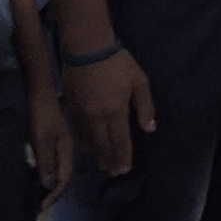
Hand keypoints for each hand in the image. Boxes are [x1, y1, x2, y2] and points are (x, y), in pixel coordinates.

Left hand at [23, 72, 73, 200]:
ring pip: (57, 169)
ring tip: (37, 194)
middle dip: (52, 193)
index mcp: (66, 149)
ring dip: (48, 184)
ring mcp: (58, 143)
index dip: (53, 195)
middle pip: (63, 176)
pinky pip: (50, 161)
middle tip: (39, 205)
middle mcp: (65, 148)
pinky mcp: (50, 139)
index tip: (40, 207)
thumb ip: (46, 160)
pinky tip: (36, 174)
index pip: (64, 179)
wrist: (38, 89)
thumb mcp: (40, 137)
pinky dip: (44, 172)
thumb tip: (49, 185)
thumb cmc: (39, 112)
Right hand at [63, 48, 157, 180]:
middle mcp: (97, 115)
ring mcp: (82, 112)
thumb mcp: (139, 81)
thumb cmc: (117, 62)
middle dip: (109, 160)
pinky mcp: (71, 106)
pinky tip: (85, 147)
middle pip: (103, 143)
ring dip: (96, 154)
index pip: (120, 140)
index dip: (122, 157)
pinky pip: (77, 130)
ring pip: (88, 139)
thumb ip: (145, 106)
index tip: (123, 170)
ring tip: (101, 164)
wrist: (87, 47)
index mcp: (116, 109)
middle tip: (113, 172)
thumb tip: (149, 129)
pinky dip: (83, 141)